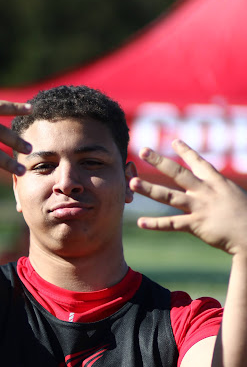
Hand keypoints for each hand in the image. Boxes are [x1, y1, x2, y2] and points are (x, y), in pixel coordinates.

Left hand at [129, 139, 246, 255]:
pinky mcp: (196, 225)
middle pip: (177, 173)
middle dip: (159, 160)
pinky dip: (155, 224)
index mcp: (217, 183)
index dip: (186, 152)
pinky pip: (171, 224)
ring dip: (149, 189)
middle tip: (143, 150)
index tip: (175, 141)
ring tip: (132, 182)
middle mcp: (205, 192)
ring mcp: (199, 207)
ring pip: (168, 196)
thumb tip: (215, 189)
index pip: (199, 163)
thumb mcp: (234, 197)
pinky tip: (140, 222)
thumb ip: (221, 192)